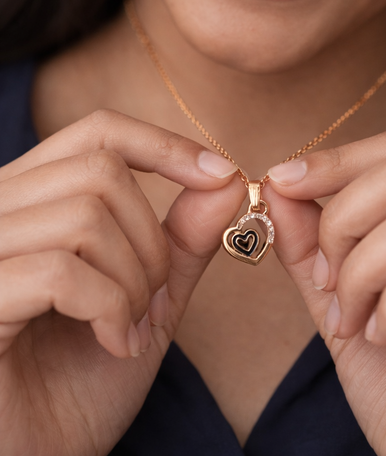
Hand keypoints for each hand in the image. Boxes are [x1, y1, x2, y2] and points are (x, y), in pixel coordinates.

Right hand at [0, 109, 244, 455]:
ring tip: (130, 327)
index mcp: (32, 200)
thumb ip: (181, 238)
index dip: (161, 144)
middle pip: (99, 171)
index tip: (218, 173)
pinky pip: (62, 272)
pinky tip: (112, 343)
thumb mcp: (147, 299)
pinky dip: (109, 308)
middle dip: (151, 239)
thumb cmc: (81, 381)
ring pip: (84, 217)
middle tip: (155, 300)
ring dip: (133, 279)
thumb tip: (225, 179)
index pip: (95, 132)